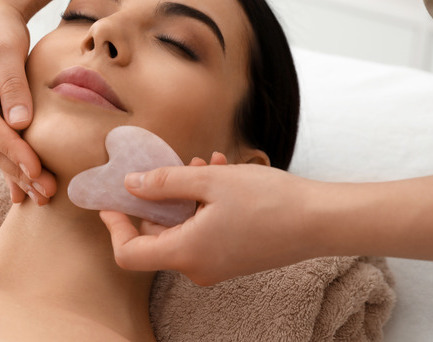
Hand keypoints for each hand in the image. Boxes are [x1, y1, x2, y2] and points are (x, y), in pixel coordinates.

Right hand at [0, 0, 55, 203]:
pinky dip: (12, 167)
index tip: (36, 169)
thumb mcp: (6, 48)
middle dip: (18, 171)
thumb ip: (13, 84)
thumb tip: (21, 124)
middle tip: (46, 192)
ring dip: (18, 174)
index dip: (13, 151)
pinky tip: (24, 192)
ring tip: (43, 196)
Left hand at [99, 153, 315, 284]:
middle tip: (177, 164)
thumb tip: (130, 185)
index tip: (111, 200)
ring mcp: (216, 266)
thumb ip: (163, 183)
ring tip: (210, 164)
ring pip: (183, 227)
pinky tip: (223, 175)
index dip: (115, 226)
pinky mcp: (232, 258)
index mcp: (185, 254)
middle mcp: (197, 268)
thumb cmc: (269, 201)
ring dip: (188, 194)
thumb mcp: (209, 182)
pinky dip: (206, 205)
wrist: (321, 221)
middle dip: (161, 196)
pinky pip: (204, 231)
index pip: (129, 253)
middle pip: (156, 234)